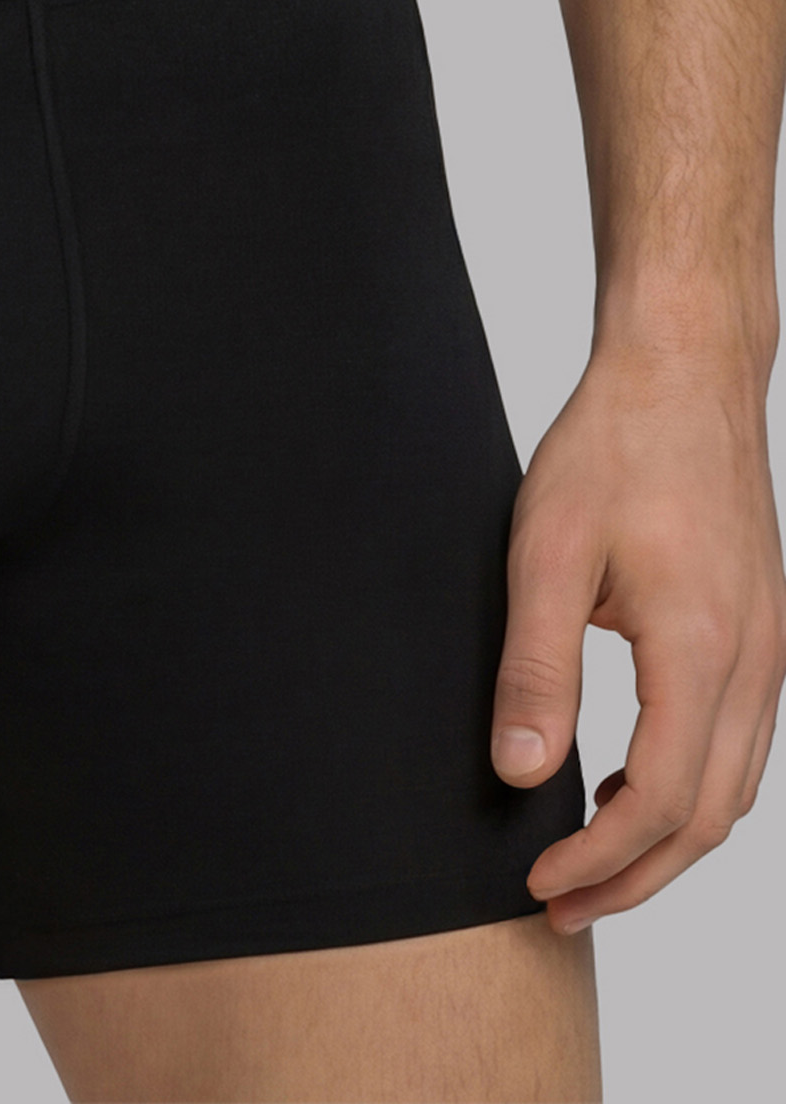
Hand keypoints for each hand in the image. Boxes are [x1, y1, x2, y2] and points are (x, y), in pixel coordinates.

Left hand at [489, 344, 785, 933]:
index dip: (602, 859)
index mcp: (703, 648)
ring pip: (736, 787)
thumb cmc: (612, 448)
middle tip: (562, 905)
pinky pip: (741, 740)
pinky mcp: (764, 629)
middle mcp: (756, 661)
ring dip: (667, 837)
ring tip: (591, 859)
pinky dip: (690, 785)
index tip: (541, 884)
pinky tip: (629, 777)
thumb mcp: (545, 554)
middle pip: (710, 816)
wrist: (684, 376)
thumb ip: (535, 668)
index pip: (661, 800)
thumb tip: (520, 771)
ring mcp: (771, 647)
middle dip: (637, 875)